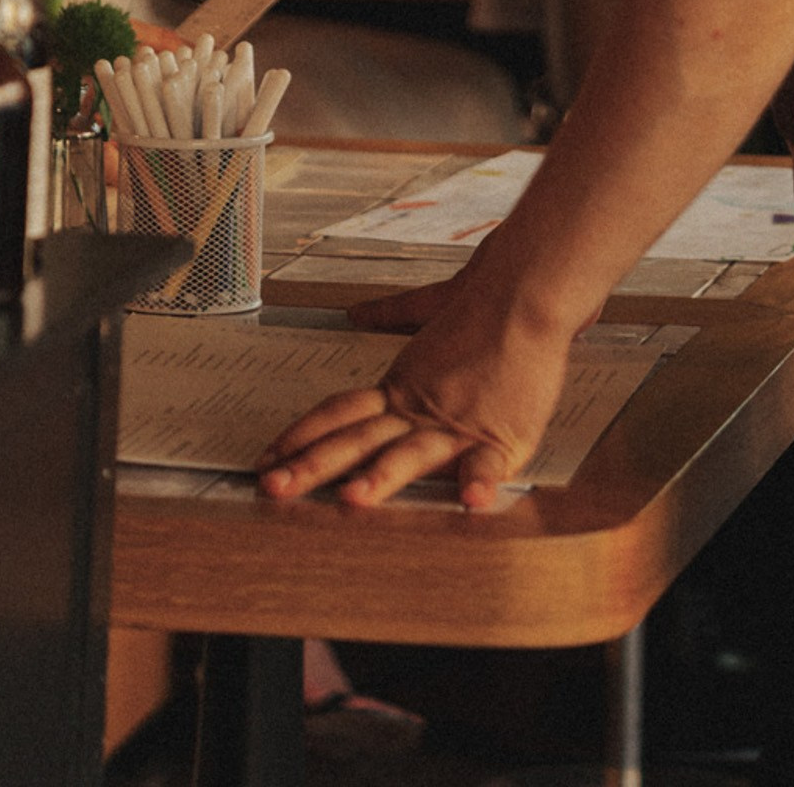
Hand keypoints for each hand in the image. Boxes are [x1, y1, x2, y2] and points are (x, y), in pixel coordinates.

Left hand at [259, 272, 570, 509]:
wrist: (526, 289)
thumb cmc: (484, 303)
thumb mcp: (430, 309)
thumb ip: (392, 315)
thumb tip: (356, 311)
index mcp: (401, 387)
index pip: (340, 414)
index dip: (301, 436)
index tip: (266, 457)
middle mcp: (418, 409)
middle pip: (356, 440)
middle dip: (312, 466)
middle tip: (274, 488)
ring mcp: (454, 424)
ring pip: (409, 454)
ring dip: (381, 477)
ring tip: (354, 500)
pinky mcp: (499, 434)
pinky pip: (487, 464)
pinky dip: (480, 484)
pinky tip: (471, 504)